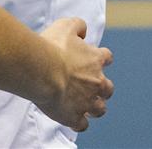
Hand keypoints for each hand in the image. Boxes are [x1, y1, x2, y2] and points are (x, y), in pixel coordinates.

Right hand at [36, 17, 113, 131]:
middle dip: (102, 88)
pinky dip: (79, 123)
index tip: (95, 59)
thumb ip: (78, 25)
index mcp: (95, 59)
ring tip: (86, 107)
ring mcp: (87, 101)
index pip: (107, 57)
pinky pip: (82, 125)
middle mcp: (96, 82)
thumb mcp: (66, 25)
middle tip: (91, 87)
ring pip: (100, 109)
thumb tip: (83, 30)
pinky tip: (73, 120)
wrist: (43, 70)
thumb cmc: (52, 47)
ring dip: (95, 108)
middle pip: (108, 88)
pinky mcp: (74, 116)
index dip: (101, 59)